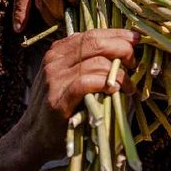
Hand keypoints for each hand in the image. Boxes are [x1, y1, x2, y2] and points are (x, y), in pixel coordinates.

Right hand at [20, 28, 139, 161]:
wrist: (34, 137)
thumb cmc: (62, 108)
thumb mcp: (71, 78)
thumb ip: (89, 62)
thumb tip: (125, 50)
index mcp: (59, 51)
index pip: (93, 33)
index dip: (118, 35)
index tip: (136, 40)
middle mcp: (54, 60)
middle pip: (96, 42)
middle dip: (122, 49)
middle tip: (134, 63)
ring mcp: (54, 78)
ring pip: (97, 62)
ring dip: (120, 74)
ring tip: (129, 87)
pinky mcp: (58, 98)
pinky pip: (87, 82)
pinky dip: (106, 84)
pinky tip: (115, 92)